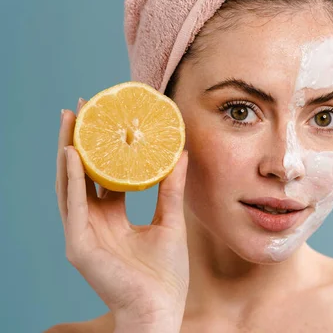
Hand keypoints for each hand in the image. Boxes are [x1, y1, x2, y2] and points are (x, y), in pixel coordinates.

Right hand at [55, 98, 189, 331]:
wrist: (162, 309)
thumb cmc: (166, 275)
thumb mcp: (170, 221)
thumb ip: (172, 188)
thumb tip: (181, 153)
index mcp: (112, 218)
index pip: (102, 176)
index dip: (103, 148)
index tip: (107, 117)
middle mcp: (93, 222)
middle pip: (82, 174)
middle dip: (80, 140)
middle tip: (82, 107)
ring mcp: (83, 233)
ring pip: (70, 184)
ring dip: (68, 151)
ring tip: (71, 119)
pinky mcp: (79, 246)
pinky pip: (72, 207)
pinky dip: (72, 179)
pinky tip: (74, 153)